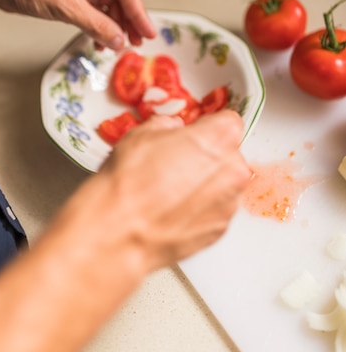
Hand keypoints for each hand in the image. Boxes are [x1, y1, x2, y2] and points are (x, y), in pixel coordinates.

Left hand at [0, 0, 155, 49]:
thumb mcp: (66, 5)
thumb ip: (96, 24)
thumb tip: (117, 38)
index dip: (139, 15)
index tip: (148, 32)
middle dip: (126, 22)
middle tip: (135, 42)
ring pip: (106, 6)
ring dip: (111, 26)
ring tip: (117, 44)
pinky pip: (93, 9)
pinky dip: (97, 24)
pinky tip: (100, 38)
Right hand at [98, 109, 249, 268]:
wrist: (119, 229)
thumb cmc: (130, 182)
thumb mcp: (142, 133)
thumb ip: (167, 126)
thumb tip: (169, 130)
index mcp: (219, 137)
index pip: (228, 121)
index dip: (207, 126)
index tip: (194, 132)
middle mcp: (232, 170)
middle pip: (228, 154)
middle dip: (206, 155)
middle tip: (175, 160)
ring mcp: (229, 203)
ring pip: (223, 184)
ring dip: (204, 183)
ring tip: (169, 188)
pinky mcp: (220, 229)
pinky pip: (215, 209)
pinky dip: (199, 207)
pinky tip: (172, 207)